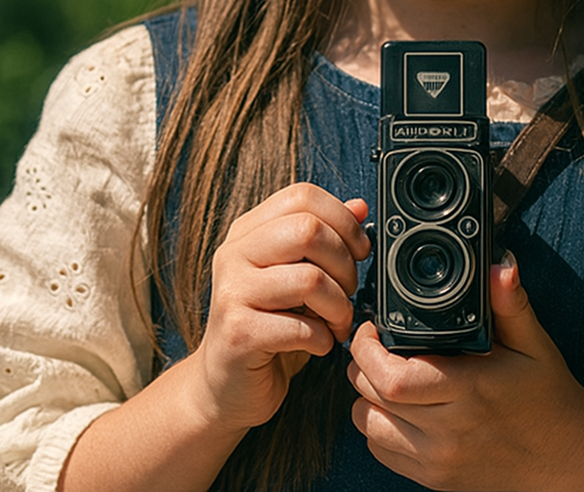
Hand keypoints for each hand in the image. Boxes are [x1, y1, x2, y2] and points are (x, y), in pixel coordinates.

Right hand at [181, 183, 370, 438]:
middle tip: (348, 291)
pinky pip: (301, 326)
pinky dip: (323, 338)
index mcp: (248, 231)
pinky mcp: (238, 334)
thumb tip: (359, 206)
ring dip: (339, 306)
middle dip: (345, 263)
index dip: (343, 219)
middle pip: (308, 230)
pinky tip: (320, 344)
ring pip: (311, 279)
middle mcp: (234, 254)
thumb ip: (324, 237)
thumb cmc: (268, 324)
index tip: (360, 249)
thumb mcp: (296, 273)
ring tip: (338, 322)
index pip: (302, 196)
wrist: (223, 386)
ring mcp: (231, 293)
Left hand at [347, 252, 583, 490]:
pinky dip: (378, 425)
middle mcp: (449, 432)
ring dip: (366, 395)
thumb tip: (498, 265)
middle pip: (373, 397)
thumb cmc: (549, 397)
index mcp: (470, 391)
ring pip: (369, 425)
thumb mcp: (534, 345)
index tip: (374, 326)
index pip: (392, 378)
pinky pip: (382, 451)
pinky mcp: (434, 479)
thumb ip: (511, 304)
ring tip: (385, 371)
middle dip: (362, 363)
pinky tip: (397, 405)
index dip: (369, 348)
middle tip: (376, 342)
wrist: (567, 462)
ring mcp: (439, 461)